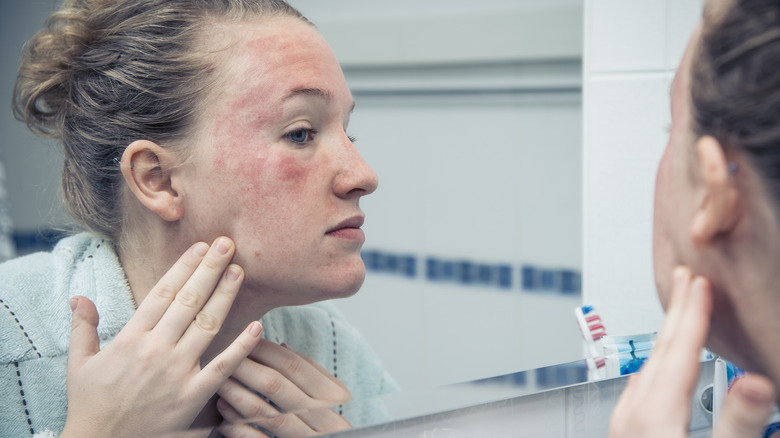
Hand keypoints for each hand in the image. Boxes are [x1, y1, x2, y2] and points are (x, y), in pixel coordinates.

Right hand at [61, 237, 262, 437]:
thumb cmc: (91, 406)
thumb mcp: (80, 365)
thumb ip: (83, 327)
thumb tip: (78, 296)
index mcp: (130, 339)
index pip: (162, 293)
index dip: (183, 267)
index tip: (199, 246)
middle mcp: (155, 351)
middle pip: (188, 301)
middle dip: (209, 269)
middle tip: (227, 244)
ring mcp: (176, 373)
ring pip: (207, 326)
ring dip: (225, 296)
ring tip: (239, 271)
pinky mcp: (193, 397)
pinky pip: (222, 368)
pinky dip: (242, 347)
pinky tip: (258, 326)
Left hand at [216, 341, 352, 436]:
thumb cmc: (330, 423)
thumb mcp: (332, 397)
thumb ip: (311, 372)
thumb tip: (283, 346)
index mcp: (330, 397)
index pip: (294, 365)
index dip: (267, 351)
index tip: (245, 340)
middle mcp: (318, 416)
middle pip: (275, 386)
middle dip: (246, 369)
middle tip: (221, 357)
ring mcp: (303, 437)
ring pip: (264, 413)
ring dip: (237, 396)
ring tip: (220, 384)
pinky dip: (240, 429)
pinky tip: (224, 418)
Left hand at [609, 266, 775, 437]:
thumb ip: (737, 423)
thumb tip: (756, 384)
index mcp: (654, 415)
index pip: (679, 351)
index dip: (694, 313)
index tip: (700, 282)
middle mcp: (631, 415)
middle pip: (659, 352)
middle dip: (676, 313)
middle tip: (684, 278)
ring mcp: (623, 426)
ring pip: (647, 370)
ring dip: (666, 338)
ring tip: (678, 315)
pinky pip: (639, 391)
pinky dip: (656, 369)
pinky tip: (660, 369)